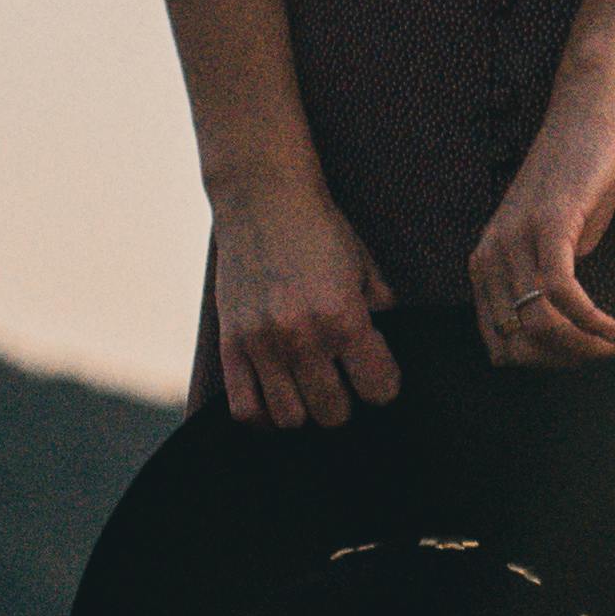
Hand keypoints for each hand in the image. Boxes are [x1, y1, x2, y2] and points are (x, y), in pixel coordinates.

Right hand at [210, 179, 401, 427]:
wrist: (263, 197)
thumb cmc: (321, 230)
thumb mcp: (365, 267)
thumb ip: (380, 311)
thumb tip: (382, 352)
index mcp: (344, 317)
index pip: (378, 390)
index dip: (383, 385)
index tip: (377, 372)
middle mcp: (302, 335)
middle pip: (333, 413)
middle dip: (347, 403)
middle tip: (344, 381)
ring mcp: (262, 343)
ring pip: (290, 418)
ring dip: (306, 410)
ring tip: (310, 388)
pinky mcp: (231, 343)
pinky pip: (245, 407)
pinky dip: (263, 416)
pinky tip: (277, 400)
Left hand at [470, 65, 614, 366]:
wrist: (591, 114)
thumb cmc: (580, 177)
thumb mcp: (556, 241)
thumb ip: (547, 282)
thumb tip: (560, 332)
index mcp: (485, 263)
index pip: (501, 344)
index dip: (546, 363)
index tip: (585, 355)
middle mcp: (491, 255)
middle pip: (520, 343)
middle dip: (569, 359)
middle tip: (609, 351)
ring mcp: (517, 238)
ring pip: (541, 325)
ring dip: (585, 346)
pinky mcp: (549, 223)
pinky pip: (562, 294)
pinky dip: (592, 322)